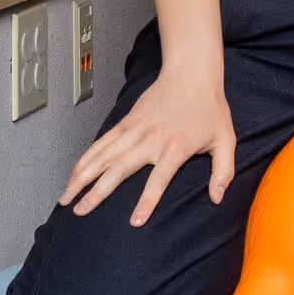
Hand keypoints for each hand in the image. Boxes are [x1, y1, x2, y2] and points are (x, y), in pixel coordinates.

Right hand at [60, 66, 234, 225]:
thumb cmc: (209, 107)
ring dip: (83, 177)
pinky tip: (74, 174)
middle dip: (98, 192)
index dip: (147, 201)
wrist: (192, 73)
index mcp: (176, 147)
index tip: (134, 221)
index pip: (159, 179)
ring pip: (103, 156)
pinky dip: (86, 158)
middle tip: (81, 210)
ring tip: (67, 197)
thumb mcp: (226, 139)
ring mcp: (134, 130)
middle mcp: (151, 140)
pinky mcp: (125, 123)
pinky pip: (101, 143)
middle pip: (120, 169)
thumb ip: (223, 171)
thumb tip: (217, 198)